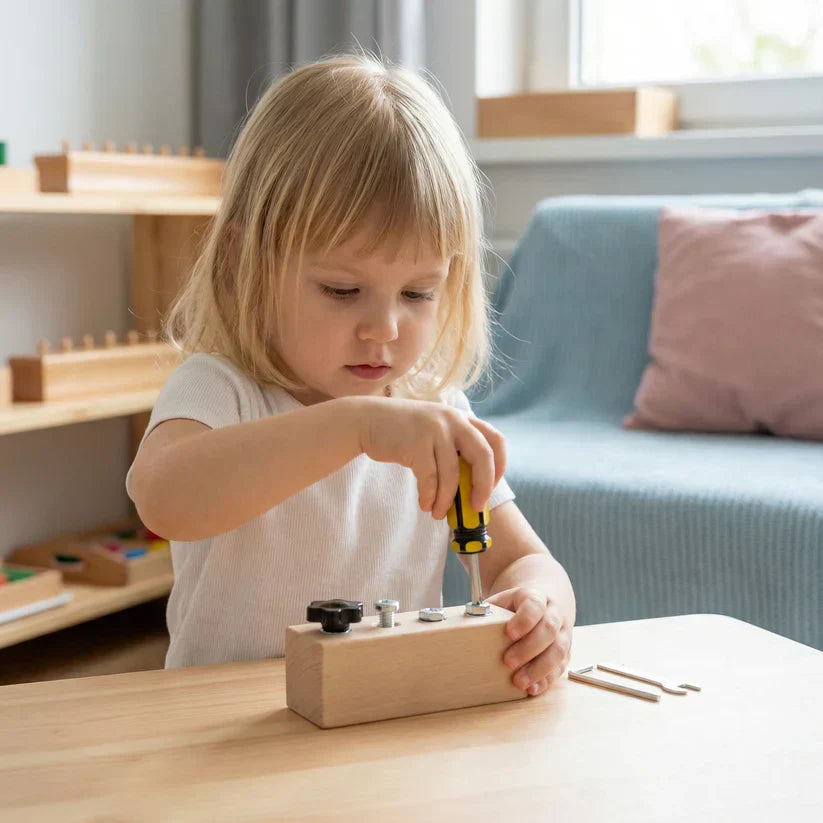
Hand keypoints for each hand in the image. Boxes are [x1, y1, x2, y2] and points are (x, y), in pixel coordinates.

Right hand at [355, 397, 505, 518]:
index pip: (495, 440)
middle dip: (482, 486)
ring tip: (439, 513)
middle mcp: (452, 420)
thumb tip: (471, 489)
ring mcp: (434, 430)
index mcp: (462, 418)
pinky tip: (425, 505)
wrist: (368, 420)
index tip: (491, 486)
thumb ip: (454, 448)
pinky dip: (429, 496)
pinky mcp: (415, 443)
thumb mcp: (435, 430)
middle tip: (475, 506)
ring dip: (447, 500)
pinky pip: (429, 478)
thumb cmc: (403, 432)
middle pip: (483, 456)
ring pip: (452, 474)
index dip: (500, 466)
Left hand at [486, 586, 572, 696]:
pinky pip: (561, 667)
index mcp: (537, 596)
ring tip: (519, 682)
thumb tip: (466, 627)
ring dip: (539, 668)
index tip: (509, 633)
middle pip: (548, 629)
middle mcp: (554, 613)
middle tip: (508, 662)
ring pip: (559, 650)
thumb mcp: (503, 600)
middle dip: (528, 648)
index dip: (524, 619)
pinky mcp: (566, 652)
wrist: (544, 602)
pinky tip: (532, 688)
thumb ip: (489, 611)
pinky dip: (547, 679)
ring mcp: (564, 633)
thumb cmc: (516, 605)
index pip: (534, 604)